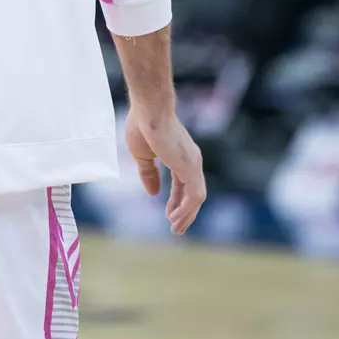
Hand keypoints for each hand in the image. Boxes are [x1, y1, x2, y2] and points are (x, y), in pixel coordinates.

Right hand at [125, 104, 206, 234]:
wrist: (149, 109)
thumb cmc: (143, 125)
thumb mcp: (142, 155)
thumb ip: (148, 174)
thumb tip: (153, 193)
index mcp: (181, 155)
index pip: (183, 183)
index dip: (176, 200)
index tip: (168, 213)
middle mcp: (191, 160)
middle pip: (193, 193)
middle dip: (185, 212)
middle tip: (176, 229)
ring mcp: (193, 164)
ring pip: (196, 197)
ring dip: (187, 215)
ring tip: (175, 229)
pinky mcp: (190, 168)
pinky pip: (194, 196)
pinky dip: (186, 210)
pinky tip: (173, 218)